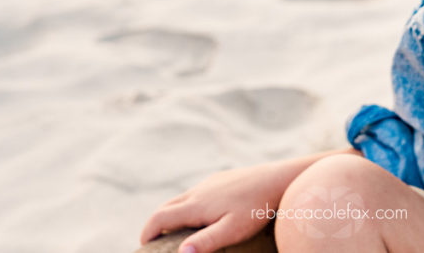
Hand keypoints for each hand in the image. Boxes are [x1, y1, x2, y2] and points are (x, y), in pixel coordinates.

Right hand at [140, 149, 357, 252]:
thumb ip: (206, 242)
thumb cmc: (257, 207)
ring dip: (174, 212)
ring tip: (176, 230)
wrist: (279, 178)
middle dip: (157, 223)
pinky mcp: (222, 178)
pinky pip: (199, 192)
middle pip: (167, 206)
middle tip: (155, 240)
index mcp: (196, 204)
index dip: (147, 232)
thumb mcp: (232, 230)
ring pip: (183, 197)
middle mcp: (199, 190)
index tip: (144, 245)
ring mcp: (210, 182)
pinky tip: (204, 214)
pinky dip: (190, 204)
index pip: (160, 217)